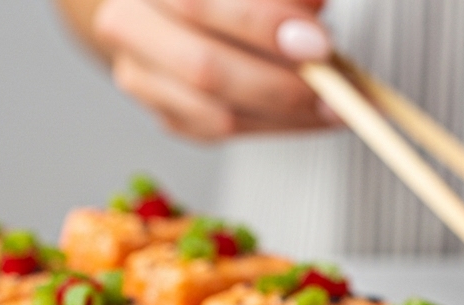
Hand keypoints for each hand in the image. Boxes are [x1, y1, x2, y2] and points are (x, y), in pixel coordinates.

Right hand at [93, 0, 335, 140]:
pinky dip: (276, 127)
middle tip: (334, 89)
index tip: (318, 43)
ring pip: (216, 115)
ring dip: (286, 116)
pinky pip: (226, 134)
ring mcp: (141, 77)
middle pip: (204, 69)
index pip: (200, 3)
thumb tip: (314, 10)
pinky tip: (309, 116)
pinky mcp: (167, 115)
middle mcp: (129, 24)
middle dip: (280, 84)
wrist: (173, 2)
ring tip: (333, 107)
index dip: (263, 24)